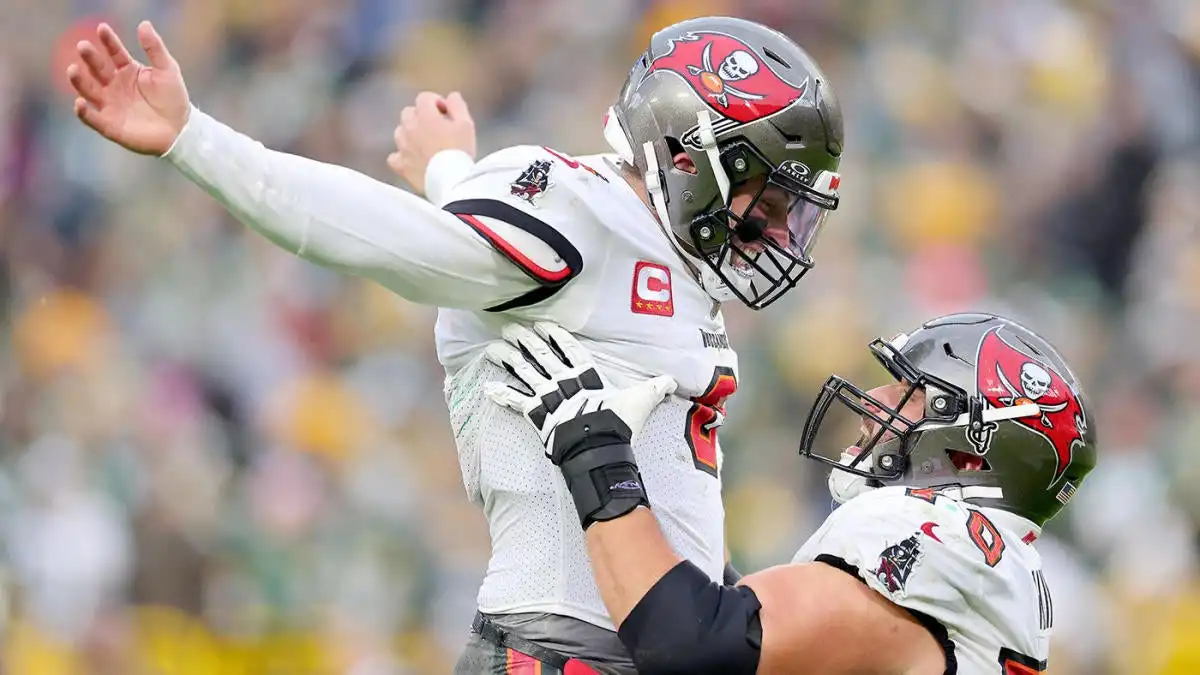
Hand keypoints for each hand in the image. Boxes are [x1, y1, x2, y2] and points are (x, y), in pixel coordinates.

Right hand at [67, 21, 190, 155]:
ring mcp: (110, 105)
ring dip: (79, 81)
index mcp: (127, 70)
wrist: (181, 130)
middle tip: (83, 46)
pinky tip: (79, 103)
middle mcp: (114, 86)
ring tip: (73, 69)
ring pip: (89, 91)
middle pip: (98, 69)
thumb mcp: (167, 70)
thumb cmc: (173, 99)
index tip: (102, 29)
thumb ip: (155, 48)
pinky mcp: (110, 125)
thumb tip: (144, 23)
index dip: (108, 41)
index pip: (114, 52)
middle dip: (90, 58)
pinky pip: (93, 118)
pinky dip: (84, 112)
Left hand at [387, 91, 475, 194]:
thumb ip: (458, 105)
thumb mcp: (467, 124)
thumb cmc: (461, 151)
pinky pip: (394, 156)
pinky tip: (412, 160)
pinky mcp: (400, 165)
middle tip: (436, 129)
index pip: (424, 97)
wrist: (452, 182)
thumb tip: (451, 96)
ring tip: (425, 145)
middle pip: (409, 112)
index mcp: (425, 115)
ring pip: (400, 132)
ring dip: (410, 134)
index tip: (446, 114)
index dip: (436, 102)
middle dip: (421, 116)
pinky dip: (401, 156)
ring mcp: (402, 147)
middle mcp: (409, 127)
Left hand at [483, 322, 675, 457]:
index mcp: (587, 374)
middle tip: (511, 327)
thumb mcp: (641, 401)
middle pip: (541, 355)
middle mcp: (564, 381)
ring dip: (508, 359)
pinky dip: (502, 396)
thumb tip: (671, 380)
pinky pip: (516, 403)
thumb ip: (653, 388)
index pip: (569, 348)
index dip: (555, 335)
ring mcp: (549, 396)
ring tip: (493, 347)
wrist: (600, 446)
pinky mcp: (537, 415)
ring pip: (524, 372)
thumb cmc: (620, 422)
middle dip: (525, 340)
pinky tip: (487, 388)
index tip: (543, 324)